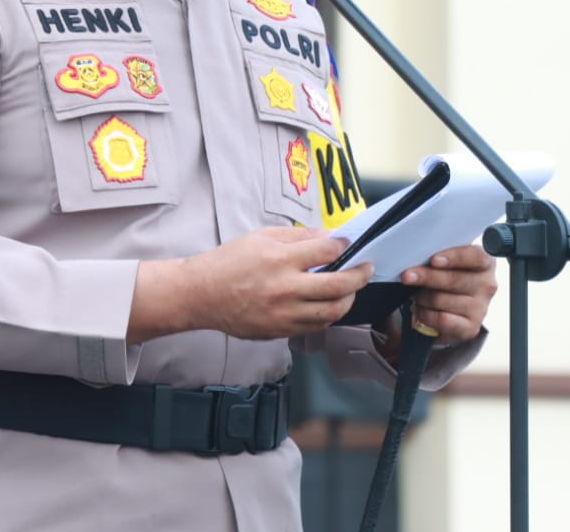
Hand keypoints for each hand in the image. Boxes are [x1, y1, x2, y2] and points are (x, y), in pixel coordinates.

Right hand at [176, 227, 373, 340]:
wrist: (202, 295)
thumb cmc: (230, 262)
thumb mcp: (261, 237)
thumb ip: (297, 236)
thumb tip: (329, 237)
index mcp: (279, 259)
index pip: (327, 251)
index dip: (344, 246)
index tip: (350, 244)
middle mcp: (285, 289)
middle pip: (339, 286)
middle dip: (360, 275)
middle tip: (367, 268)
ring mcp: (284, 314)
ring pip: (333, 312)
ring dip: (349, 298)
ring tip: (350, 288)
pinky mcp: (281, 331)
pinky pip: (317, 326)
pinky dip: (329, 314)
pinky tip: (328, 303)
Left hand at [400, 243, 497, 345]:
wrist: (452, 313)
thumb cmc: (448, 281)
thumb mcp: (448, 264)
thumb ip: (439, 257)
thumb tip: (417, 258)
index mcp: (484, 263)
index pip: (475, 256)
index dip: (454, 257)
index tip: (434, 260)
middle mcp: (486, 285)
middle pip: (453, 279)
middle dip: (426, 277)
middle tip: (407, 276)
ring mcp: (480, 308)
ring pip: (441, 299)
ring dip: (421, 298)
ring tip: (415, 296)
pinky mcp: (471, 328)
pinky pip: (441, 319)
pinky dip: (425, 314)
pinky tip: (420, 310)